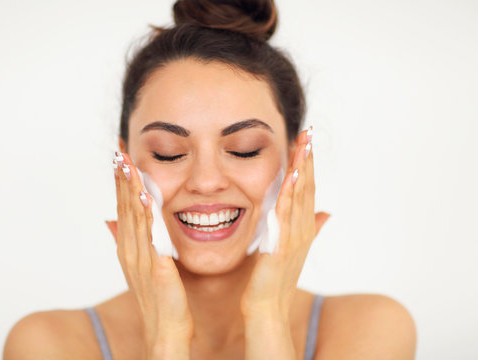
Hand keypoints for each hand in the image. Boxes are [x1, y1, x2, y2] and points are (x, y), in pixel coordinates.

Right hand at [105, 152, 192, 358]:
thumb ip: (134, 240)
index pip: (123, 208)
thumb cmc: (158, 297)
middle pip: (124, 208)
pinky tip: (149, 199)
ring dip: (130, 191)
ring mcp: (141, 259)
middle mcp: (130, 250)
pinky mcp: (157, 269)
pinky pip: (152, 237)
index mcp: (129, 248)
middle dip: (121, 179)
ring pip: (134, 219)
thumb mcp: (141, 265)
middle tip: (119, 151)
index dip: (120, 183)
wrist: (165, 329)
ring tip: (128, 166)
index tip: (119, 157)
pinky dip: (149, 217)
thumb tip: (113, 220)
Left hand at [241, 127, 330, 357]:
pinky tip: (295, 175)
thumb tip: (326, 213)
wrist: (267, 307)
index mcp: (302, 227)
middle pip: (308, 186)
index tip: (306, 141)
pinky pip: (287, 214)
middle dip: (308, 159)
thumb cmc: (275, 280)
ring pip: (300, 196)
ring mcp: (295, 236)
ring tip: (305, 143)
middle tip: (309, 132)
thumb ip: (306, 228)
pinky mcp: (283, 245)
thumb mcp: (292, 249)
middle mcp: (302, 229)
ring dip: (303, 168)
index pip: (307, 189)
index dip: (308, 165)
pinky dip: (292, 193)